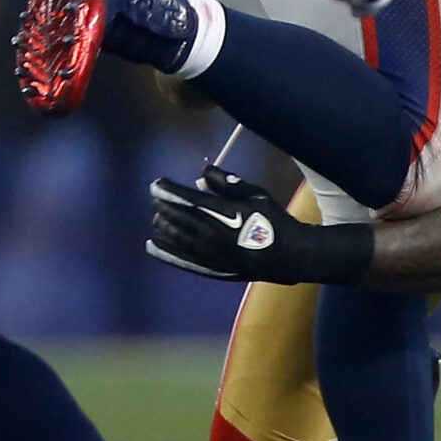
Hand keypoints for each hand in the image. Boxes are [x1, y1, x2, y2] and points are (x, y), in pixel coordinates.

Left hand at [146, 168, 321, 282]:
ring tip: (157, 218)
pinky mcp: (212, 268)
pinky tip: (152, 244)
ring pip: (178, 237)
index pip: (187, 199)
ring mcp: (211, 254)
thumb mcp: (255, 194)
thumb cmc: (273, 220)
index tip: (157, 184)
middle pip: (179, 218)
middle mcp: (214, 234)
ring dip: (164, 225)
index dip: (169, 190)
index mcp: (223, 213)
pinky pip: (182, 258)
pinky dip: (166, 250)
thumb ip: (227, 182)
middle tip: (156, 198)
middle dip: (165, 206)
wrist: (289, 255)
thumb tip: (203, 172)